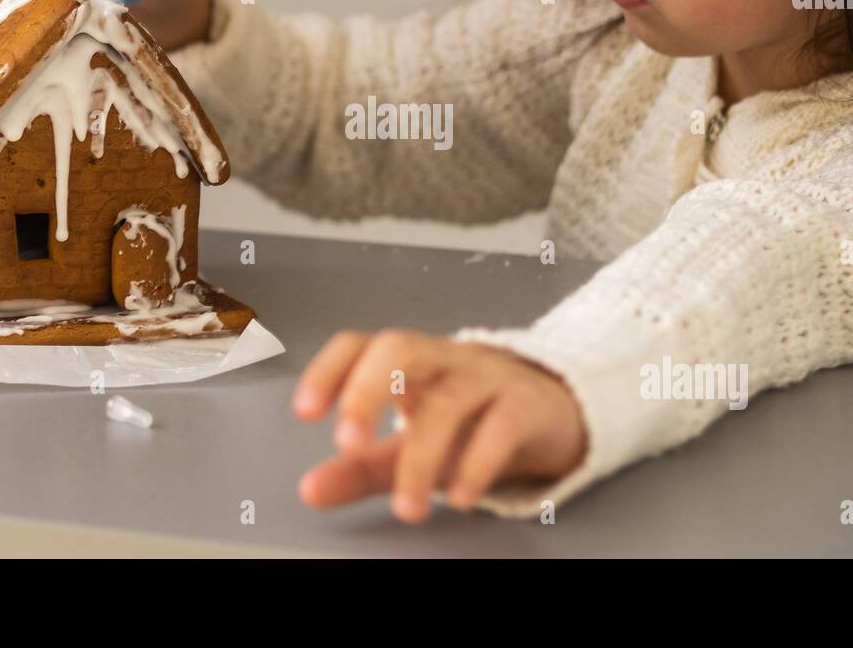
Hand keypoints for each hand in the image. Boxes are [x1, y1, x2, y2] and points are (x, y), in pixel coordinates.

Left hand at [292, 328, 588, 522]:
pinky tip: (459, 497)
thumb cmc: (468, 419)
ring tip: (408, 508)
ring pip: (449, 400)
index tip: (304, 412)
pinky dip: (478, 463)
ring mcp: (486, 378)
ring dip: (422, 457)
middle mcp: (442, 360)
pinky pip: (502, 425)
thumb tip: (309, 490)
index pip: (359, 345)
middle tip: (347, 444)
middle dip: (367, 391)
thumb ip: (358, 466)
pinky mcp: (526, 405)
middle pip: (400, 349)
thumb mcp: (407, 443)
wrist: (548, 410)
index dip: (328, 370)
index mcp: (405, 363)